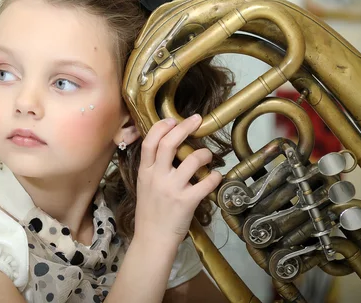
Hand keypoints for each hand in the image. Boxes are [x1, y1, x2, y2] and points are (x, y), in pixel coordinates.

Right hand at [133, 114, 222, 247]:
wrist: (152, 239)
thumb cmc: (150, 211)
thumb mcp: (144, 185)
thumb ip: (153, 167)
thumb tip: (168, 145)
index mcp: (145, 172)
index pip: (150, 142)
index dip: (162, 127)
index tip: (173, 119)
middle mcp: (157, 177)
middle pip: (169, 144)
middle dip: (184, 127)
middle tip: (197, 120)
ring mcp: (172, 189)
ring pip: (192, 160)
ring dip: (204, 154)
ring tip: (209, 156)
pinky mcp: (187, 202)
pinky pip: (206, 183)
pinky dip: (215, 177)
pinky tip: (216, 176)